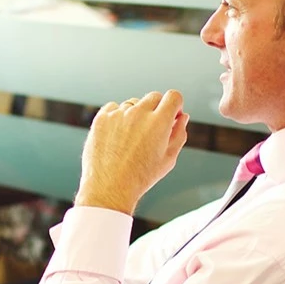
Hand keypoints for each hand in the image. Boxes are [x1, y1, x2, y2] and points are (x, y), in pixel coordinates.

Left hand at [75, 90, 188, 214]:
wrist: (109, 188)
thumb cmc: (141, 176)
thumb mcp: (169, 158)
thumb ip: (179, 134)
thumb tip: (182, 117)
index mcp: (159, 122)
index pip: (174, 96)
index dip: (175, 105)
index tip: (172, 115)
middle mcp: (139, 113)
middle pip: (154, 97)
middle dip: (157, 109)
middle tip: (152, 130)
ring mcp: (118, 114)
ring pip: (133, 103)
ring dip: (136, 114)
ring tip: (131, 140)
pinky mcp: (101, 118)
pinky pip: (114, 108)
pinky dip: (117, 118)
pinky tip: (117, 137)